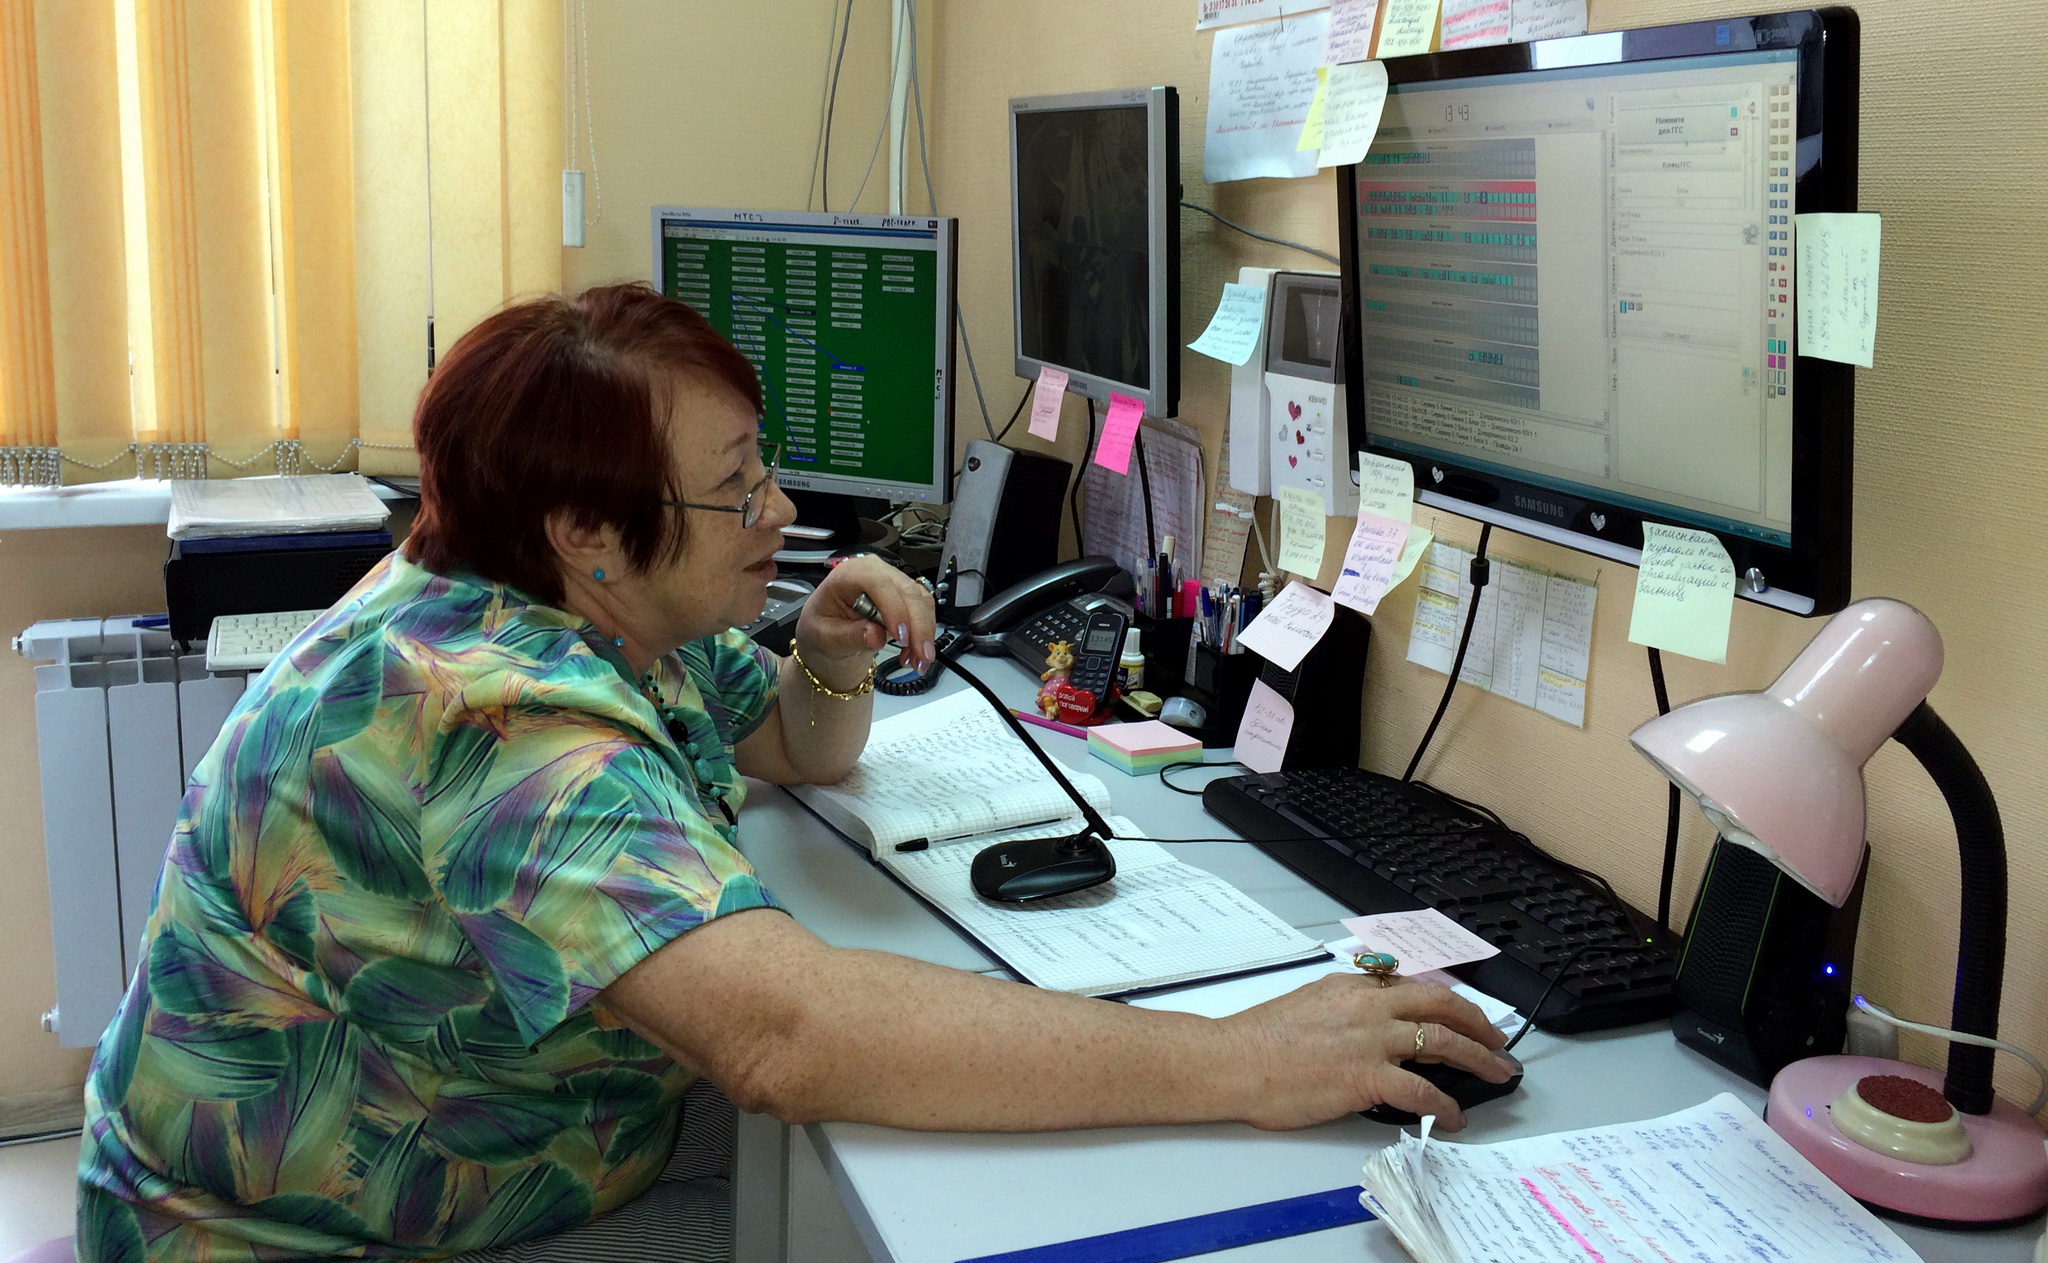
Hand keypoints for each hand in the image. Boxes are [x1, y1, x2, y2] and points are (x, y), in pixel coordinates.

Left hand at [796, 554, 937, 677]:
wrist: (829, 633)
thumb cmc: (822, 628)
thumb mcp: (825, 637)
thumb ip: (849, 636)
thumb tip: (875, 636)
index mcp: (849, 574)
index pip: (878, 583)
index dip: (894, 608)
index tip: (901, 637)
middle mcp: (875, 571)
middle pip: (907, 592)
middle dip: (918, 627)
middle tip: (920, 658)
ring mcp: (893, 581)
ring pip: (921, 601)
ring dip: (925, 633)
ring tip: (917, 662)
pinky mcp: (906, 595)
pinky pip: (924, 610)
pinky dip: (925, 633)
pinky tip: (915, 654)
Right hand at [1219, 975, 1513, 1130]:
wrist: (1232, 1060)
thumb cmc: (1256, 1040)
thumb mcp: (1305, 1004)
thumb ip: (1340, 1009)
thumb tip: (1362, 1027)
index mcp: (1351, 987)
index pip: (1412, 989)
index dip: (1445, 1003)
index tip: (1459, 1016)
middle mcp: (1368, 1007)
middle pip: (1441, 1006)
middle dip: (1478, 1022)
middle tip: (1497, 1039)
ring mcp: (1370, 1040)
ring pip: (1443, 1043)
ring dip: (1478, 1059)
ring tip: (1497, 1073)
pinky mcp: (1366, 1077)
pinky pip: (1422, 1091)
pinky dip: (1444, 1106)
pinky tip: (1453, 1118)